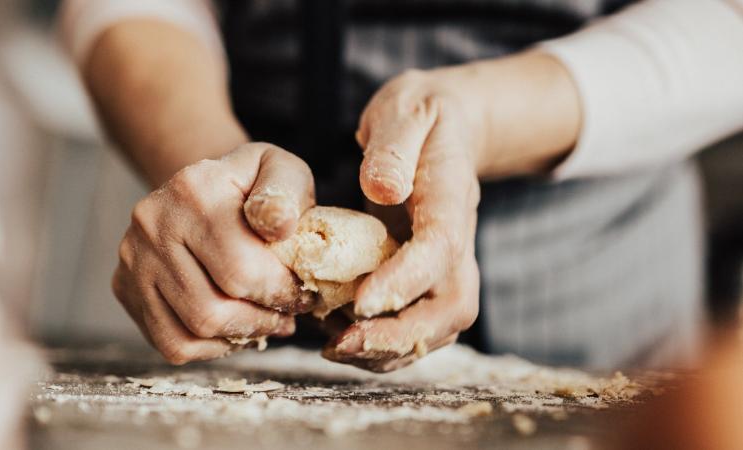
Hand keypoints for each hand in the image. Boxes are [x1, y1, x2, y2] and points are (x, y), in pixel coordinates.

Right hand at [113, 143, 316, 363]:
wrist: (203, 189)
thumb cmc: (251, 187)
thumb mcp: (279, 170)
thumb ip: (286, 193)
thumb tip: (280, 226)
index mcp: (193, 189)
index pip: (240, 269)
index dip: (283, 293)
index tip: (305, 295)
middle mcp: (153, 223)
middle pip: (212, 308)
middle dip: (263, 320)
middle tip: (288, 314)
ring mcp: (133, 259)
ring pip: (192, 332)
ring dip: (240, 336)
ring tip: (266, 321)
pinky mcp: (125, 287)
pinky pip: (171, 343)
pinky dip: (211, 346)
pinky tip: (235, 328)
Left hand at [323, 68, 482, 371]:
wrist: (448, 125)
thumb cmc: (421, 115)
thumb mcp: (404, 110)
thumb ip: (393, 146)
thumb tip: (382, 189)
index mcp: (451, 198)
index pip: (439, 249)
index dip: (404, 281)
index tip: (360, 302)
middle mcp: (458, 240)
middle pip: (450, 307)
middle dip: (399, 335)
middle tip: (341, 343)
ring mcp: (448, 263)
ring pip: (438, 327)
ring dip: (390, 349)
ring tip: (335, 347)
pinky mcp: (431, 277)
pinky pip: (418, 323)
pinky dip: (385, 343)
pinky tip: (342, 336)